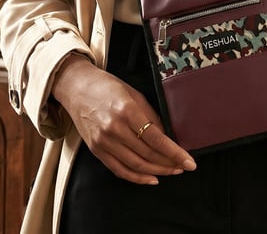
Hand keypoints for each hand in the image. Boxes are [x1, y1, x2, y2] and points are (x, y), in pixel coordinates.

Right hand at [52, 55, 195, 184]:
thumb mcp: (134, 94)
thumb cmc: (107, 87)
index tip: (189, 162)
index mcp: (127, 110)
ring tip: (172, 171)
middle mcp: (114, 128)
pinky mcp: (96, 150)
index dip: (175, 153)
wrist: (77, 88)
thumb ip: (150, 116)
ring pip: (136, 165)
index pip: (156, 138)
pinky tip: (151, 179)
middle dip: (169, 163)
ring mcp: (103, 141)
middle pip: (147, 154)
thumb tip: (167, 136)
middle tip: (183, 167)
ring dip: (157, 171)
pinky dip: (137, 178)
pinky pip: (119, 170)